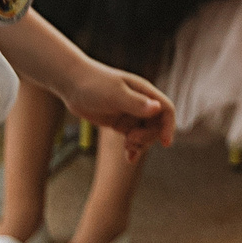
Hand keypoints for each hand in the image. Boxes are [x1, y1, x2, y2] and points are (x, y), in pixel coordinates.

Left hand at [54, 62, 174, 160]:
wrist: (72, 83)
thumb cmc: (93, 84)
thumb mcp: (115, 94)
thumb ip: (135, 103)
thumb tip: (157, 108)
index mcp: (144, 92)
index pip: (166, 110)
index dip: (169, 126)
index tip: (165, 143)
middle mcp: (140, 103)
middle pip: (156, 126)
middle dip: (147, 137)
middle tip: (130, 140)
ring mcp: (130, 113)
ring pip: (144, 133)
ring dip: (140, 144)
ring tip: (127, 148)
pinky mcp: (119, 122)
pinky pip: (132, 138)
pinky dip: (133, 149)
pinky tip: (129, 159)